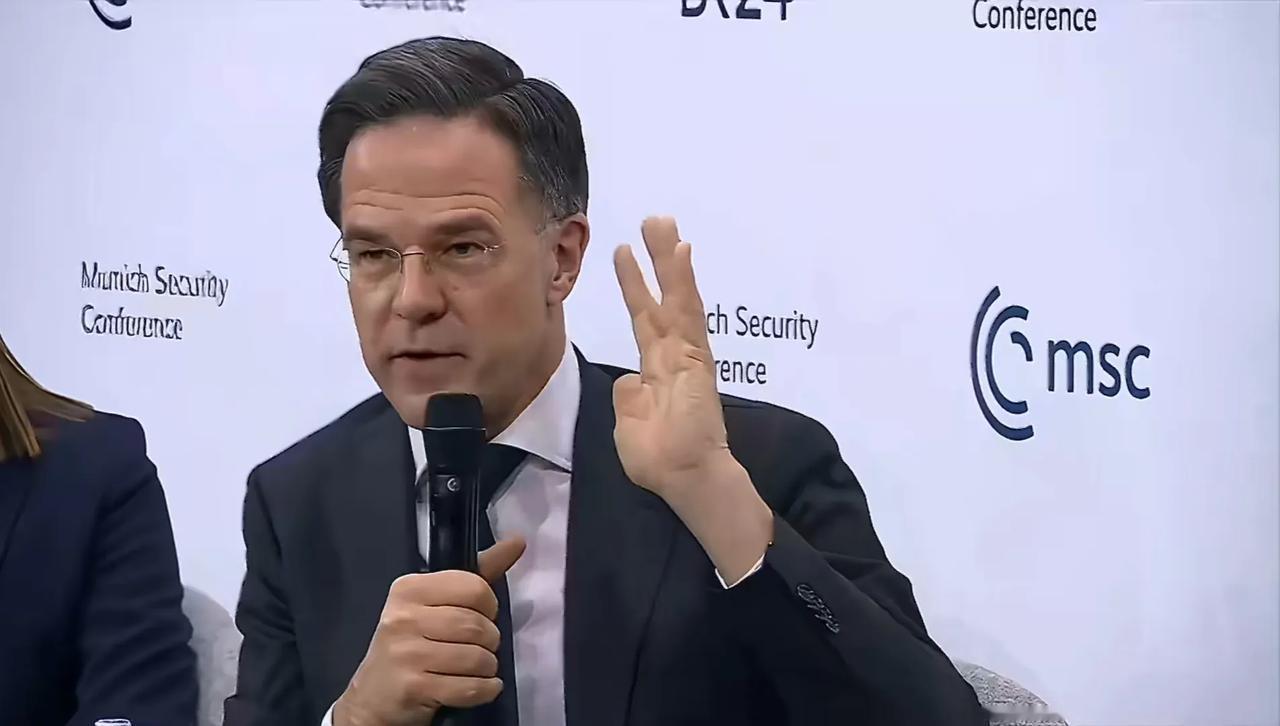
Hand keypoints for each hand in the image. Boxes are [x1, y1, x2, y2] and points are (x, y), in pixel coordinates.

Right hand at [333, 539, 525, 725]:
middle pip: (476, 625)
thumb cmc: (411, 643)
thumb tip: (517, 541)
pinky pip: (469, 687)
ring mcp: (405, 653)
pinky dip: (485, 689)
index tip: (480, 616)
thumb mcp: (437, 602)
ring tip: (476, 667)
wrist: (373, 696)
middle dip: (490, 640)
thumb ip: (479, 573)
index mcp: (409, 589)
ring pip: (476, 657)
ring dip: (487, 667)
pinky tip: (481, 685)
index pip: (474, 588)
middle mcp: (403, 617)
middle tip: (480, 646)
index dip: (488, 606)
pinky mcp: (412, 687)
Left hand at [613, 217, 772, 583]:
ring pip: (677, 296)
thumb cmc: (659, 461)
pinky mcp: (696, 355)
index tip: (626, 256)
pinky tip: (680, 250)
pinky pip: (687, 311)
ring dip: (669, 258)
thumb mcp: (627, 426)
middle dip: (656, 261)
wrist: (684, 479)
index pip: (645, 320)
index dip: (637, 288)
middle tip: (652, 221)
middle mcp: (673, 356)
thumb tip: (630, 382)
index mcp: (656, 371)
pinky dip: (683, 280)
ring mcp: (687, 353)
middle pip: (662, 299)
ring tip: (662, 222)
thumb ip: (628, 400)